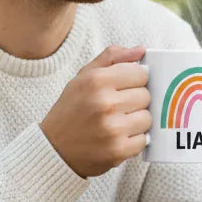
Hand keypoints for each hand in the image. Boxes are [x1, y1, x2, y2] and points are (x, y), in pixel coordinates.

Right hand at [40, 45, 149, 178]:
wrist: (54, 149)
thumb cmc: (72, 110)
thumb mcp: (83, 77)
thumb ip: (112, 58)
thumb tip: (140, 50)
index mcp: (96, 81)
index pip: (141, 73)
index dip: (135, 81)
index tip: (124, 88)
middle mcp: (104, 103)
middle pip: (146, 95)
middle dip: (135, 101)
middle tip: (117, 108)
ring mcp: (112, 129)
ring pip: (147, 118)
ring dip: (136, 121)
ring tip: (117, 123)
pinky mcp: (117, 150)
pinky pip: (143, 140)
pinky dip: (133, 141)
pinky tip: (117, 138)